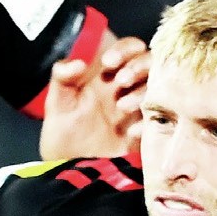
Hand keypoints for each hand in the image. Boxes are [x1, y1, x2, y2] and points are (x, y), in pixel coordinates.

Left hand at [39, 34, 149, 159]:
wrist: (67, 166)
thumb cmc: (63, 131)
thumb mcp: (57, 102)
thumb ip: (61, 78)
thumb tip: (78, 63)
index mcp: (109, 75)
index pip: (129, 49)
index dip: (125, 50)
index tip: (108, 62)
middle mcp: (128, 88)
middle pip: (151, 63)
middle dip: (139, 67)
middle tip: (122, 80)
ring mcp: (139, 109)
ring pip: (158, 89)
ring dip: (143, 93)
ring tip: (122, 107)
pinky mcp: (146, 132)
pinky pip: (159, 121)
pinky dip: (147, 123)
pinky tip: (130, 133)